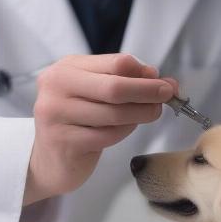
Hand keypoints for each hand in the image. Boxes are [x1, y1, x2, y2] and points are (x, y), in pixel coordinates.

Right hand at [23, 54, 176, 205]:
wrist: (52, 158)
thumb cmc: (81, 121)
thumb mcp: (100, 94)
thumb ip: (129, 82)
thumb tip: (165, 81)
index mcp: (67, 67)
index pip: (116, 62)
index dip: (144, 73)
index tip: (164, 83)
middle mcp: (56, 85)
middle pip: (116, 86)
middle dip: (148, 92)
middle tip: (168, 96)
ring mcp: (56, 113)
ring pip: (114, 113)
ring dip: (140, 114)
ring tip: (151, 114)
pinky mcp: (63, 140)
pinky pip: (107, 135)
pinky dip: (124, 132)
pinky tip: (125, 130)